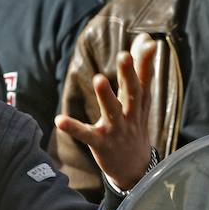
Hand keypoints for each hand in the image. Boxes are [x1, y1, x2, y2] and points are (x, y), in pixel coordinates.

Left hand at [55, 33, 155, 191]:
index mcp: (139, 104)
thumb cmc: (134, 127)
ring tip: (99, 79)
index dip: (145, 63)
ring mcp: (116, 130)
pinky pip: (86, 135)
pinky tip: (59, 120)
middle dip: (128, 74)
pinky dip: (74, 128)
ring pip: (112, 112)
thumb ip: (141, 71)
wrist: (135, 169)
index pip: (144, 80)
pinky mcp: (101, 144)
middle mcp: (131, 115)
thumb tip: (147, 40)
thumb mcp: (140, 100)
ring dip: (106, 96)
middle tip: (124, 55)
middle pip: (132, 92)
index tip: (149, 44)